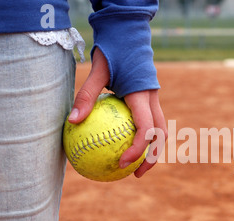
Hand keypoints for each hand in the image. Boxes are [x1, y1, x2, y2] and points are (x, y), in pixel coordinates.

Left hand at [69, 49, 166, 177]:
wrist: (129, 34)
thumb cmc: (114, 50)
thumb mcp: (97, 70)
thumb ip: (86, 96)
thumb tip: (72, 121)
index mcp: (143, 96)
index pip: (147, 129)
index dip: (138, 150)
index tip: (122, 163)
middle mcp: (153, 100)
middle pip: (162, 135)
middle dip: (152, 157)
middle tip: (135, 174)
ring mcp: (154, 100)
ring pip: (161, 130)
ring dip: (152, 149)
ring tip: (134, 165)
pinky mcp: (149, 99)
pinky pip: (150, 122)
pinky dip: (143, 137)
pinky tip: (124, 143)